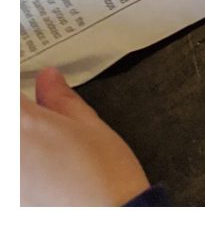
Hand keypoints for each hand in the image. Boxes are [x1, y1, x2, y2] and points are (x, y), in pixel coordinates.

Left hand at [21, 66, 149, 205]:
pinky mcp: (10, 202)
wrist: (109, 221)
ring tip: (44, 147)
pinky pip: (14, 173)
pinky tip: (39, 166)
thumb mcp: (91, 126)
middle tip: (40, 118)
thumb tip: (48, 80)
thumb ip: (61, 99)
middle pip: (9, 118)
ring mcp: (7, 179)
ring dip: (22, 140)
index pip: (9, 90)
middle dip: (21, 115)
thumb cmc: (105, 178)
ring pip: (11, 146)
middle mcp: (7, 151)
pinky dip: (23, 164)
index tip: (26, 78)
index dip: (19, 81)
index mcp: (23, 124)